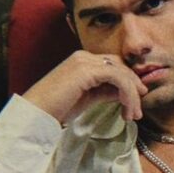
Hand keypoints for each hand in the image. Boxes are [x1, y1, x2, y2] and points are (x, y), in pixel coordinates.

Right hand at [22, 50, 148, 122]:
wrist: (35, 113)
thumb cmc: (55, 109)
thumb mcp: (86, 98)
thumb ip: (104, 91)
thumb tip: (122, 93)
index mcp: (81, 61)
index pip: (113, 66)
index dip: (128, 83)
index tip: (135, 103)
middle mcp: (83, 57)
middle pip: (120, 66)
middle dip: (133, 87)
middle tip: (138, 111)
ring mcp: (84, 61)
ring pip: (121, 72)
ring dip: (132, 95)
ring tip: (132, 115)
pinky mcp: (86, 71)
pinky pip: (117, 78)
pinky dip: (126, 93)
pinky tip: (126, 109)